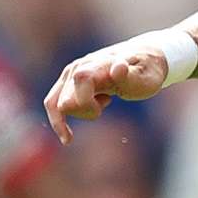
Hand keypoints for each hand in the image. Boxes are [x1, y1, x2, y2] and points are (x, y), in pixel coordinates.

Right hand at [43, 39, 177, 142]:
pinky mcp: (66, 82)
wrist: (141, 58)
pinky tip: (68, 139)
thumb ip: (130, 76)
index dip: (87, 100)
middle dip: (87, 111)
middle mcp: (79, 66)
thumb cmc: (146, 72)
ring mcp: (70, 73)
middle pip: (67, 101)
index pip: (81, 79)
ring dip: (81, 112)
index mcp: (99, 63)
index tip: (107, 102)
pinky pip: (52, 104)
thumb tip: (118, 68)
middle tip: (109, 100)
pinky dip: (59, 122)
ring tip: (104, 100)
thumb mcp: (146, 77)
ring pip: (57, 105)